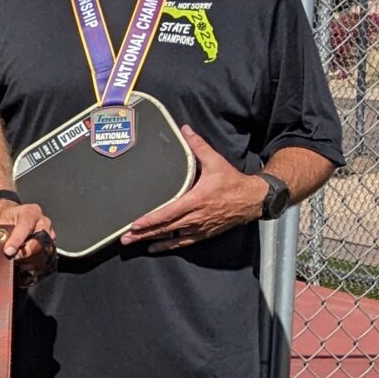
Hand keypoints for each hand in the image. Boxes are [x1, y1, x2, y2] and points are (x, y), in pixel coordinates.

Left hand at [0, 198, 55, 276]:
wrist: (11, 217)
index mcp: (30, 212)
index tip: (8, 250)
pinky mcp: (49, 243)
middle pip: (39, 240)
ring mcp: (49, 232)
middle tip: (12, 255)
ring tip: (17, 257)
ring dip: (30, 256)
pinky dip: (33, 259)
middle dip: (25, 251)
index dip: (17, 240)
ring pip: (44, 249)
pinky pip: (45, 254)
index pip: (26, 225)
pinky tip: (23, 259)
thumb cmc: (6, 217)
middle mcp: (43, 221)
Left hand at [121, 126, 269, 251]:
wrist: (253, 199)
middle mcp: (196, 217)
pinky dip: (168, 246)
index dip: (151, 220)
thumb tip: (186, 129)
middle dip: (144, 234)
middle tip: (125, 239)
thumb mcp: (216, 161)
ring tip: (133, 243)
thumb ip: (198, 146)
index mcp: (196, 200)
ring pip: (172, 237)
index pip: (169, 213)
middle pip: (165, 228)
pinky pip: (183, 242)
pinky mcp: (204, 233)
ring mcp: (200, 228)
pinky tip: (154, 248)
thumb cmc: (233, 181)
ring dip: (152, 241)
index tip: (135, 224)